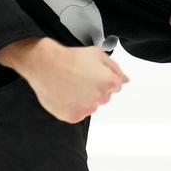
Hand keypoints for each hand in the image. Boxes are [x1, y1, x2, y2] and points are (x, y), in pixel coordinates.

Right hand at [0, 38, 128, 123]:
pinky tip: (67, 94)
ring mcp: (86, 109)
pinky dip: (74, 106)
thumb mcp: (98, 54)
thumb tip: (125, 79)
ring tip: (72, 85)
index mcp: (109, 82)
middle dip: (97, 89)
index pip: (117, 85)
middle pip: (105, 96)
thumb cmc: (69, 58)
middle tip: (81, 78)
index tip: (94, 74)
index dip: (105, 77)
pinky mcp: (73, 116)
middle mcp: (100, 98)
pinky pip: (79, 114)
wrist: (45, 65)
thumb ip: (115, 68)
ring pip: (92, 106)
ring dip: (86, 99)